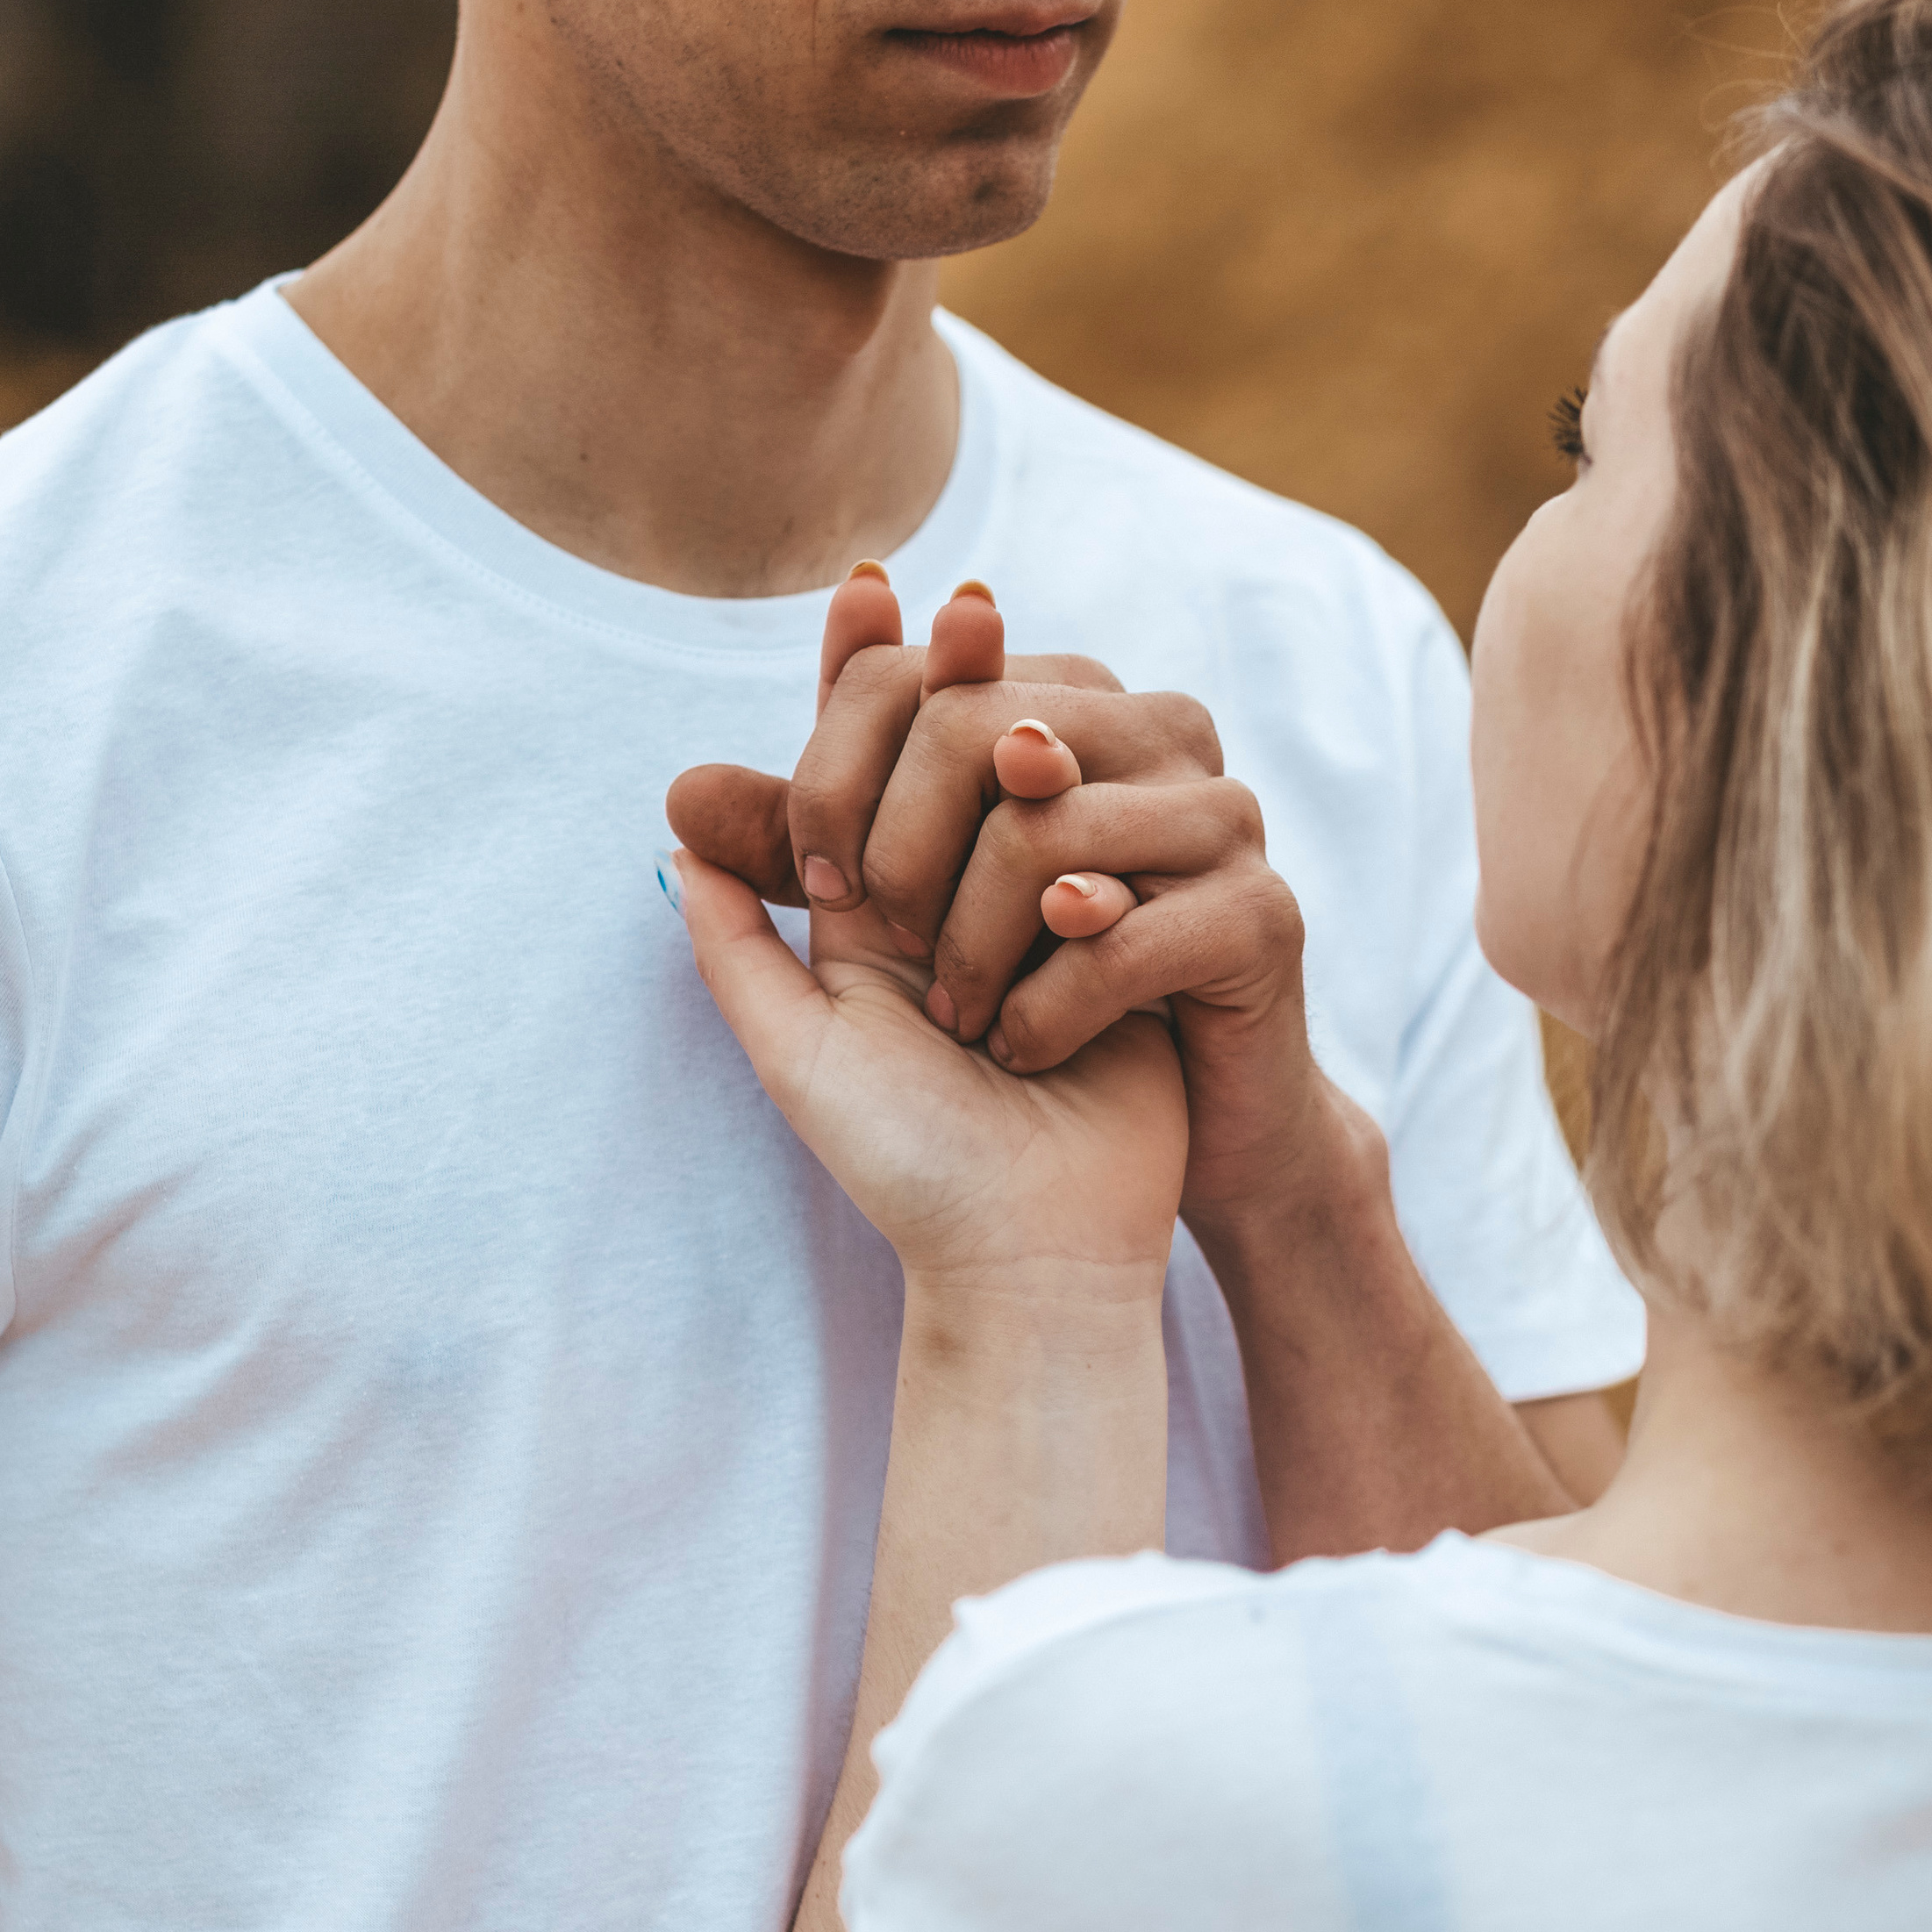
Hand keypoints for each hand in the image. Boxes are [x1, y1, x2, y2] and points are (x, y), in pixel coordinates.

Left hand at [671, 571, 1346, 1250]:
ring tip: (974, 1024)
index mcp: (1002, 785)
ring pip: (1046, 822)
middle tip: (906, 960)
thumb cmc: (929, 1137)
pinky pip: (1124, 921)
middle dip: (905, 856)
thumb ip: (746, 917)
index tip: (830, 852)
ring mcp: (1194, 839)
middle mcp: (1104, 782)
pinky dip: (1054, 1003)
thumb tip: (680, 808)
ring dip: (979, 946)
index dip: (853, 733)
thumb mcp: (812, 1025)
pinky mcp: (1251, 923)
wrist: (1062, 1249)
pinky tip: (1038, 1049)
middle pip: (976, 722)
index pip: (915, 682)